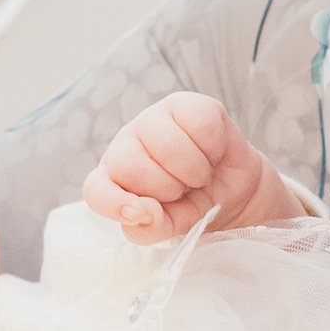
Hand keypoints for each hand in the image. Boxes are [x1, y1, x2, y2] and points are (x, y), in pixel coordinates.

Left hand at [84, 94, 297, 244]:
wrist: (233, 189)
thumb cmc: (193, 204)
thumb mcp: (171, 225)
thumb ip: (150, 227)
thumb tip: (141, 213)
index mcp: (114, 177)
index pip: (96, 189)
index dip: (112, 203)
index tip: (135, 214)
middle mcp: (127, 143)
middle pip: (128, 166)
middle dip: (166, 189)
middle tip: (182, 190)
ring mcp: (154, 118)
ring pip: (168, 147)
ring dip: (194, 172)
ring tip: (199, 173)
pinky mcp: (186, 103)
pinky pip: (200, 127)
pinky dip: (213, 148)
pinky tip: (212, 151)